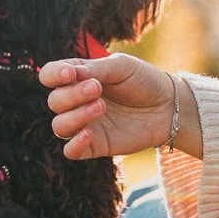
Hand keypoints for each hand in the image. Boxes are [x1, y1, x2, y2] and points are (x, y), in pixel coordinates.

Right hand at [40, 53, 197, 160]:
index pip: (50, 76)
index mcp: (79, 77)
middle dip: (72, 94)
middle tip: (97, 88)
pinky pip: (71, 151)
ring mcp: (84, 123)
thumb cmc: (143, 80)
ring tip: (101, 106)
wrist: (168, 106)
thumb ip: (95, 69)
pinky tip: (89, 133)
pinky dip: (74, 143)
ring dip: (75, 116)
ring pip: (59, 126)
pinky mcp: (95, 145)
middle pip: (54, 101)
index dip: (53, 75)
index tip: (70, 74)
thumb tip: (70, 74)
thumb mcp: (121, 66)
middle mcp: (76, 101)